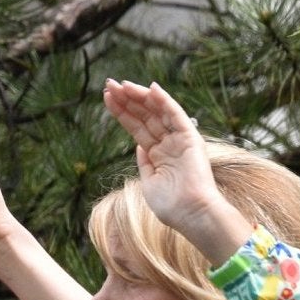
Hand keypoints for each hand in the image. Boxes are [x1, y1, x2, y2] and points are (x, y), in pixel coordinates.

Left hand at [100, 79, 250, 263]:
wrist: (191, 215)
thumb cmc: (172, 206)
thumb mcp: (150, 182)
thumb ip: (144, 162)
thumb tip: (138, 145)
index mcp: (158, 155)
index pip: (137, 128)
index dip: (122, 113)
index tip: (107, 98)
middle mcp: (169, 144)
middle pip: (144, 116)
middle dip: (127, 100)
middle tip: (109, 84)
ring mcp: (179, 140)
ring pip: (157, 112)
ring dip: (140, 96)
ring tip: (121, 85)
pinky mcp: (190, 138)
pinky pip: (175, 114)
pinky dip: (164, 101)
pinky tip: (150, 88)